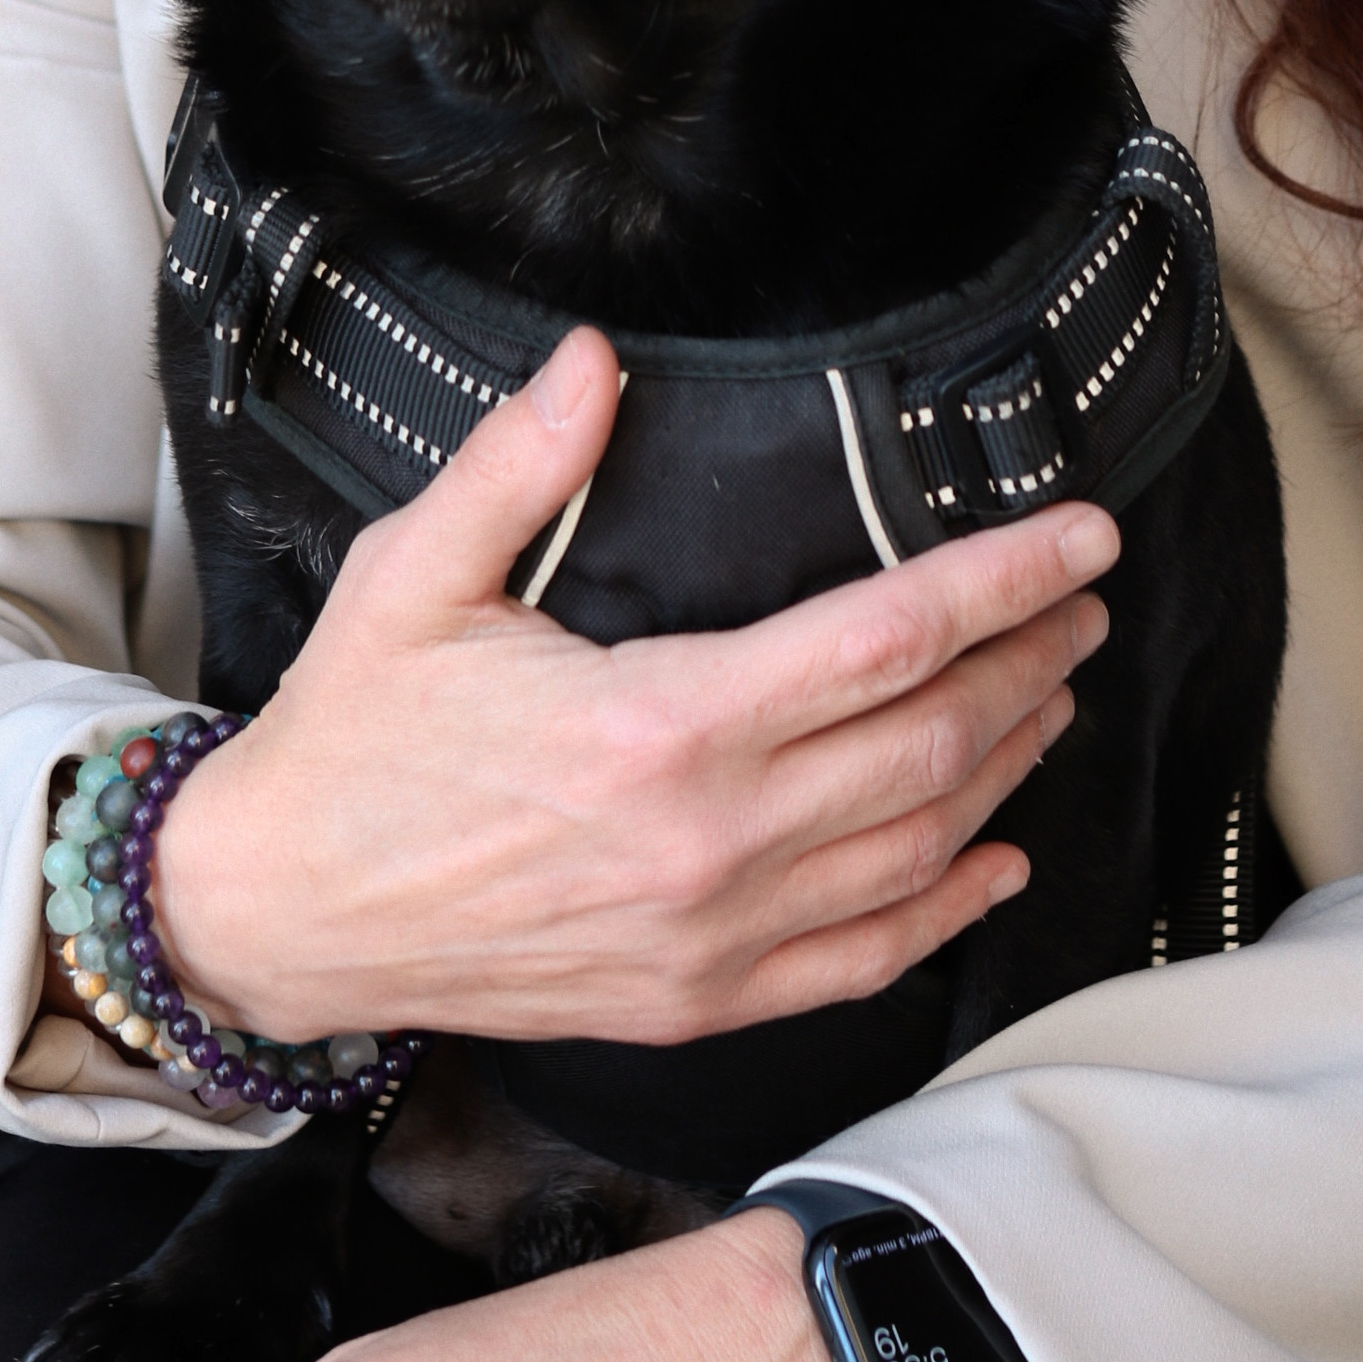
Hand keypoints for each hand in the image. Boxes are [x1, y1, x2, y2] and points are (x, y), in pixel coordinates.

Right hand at [151, 326, 1116, 1045]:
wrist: (279, 913)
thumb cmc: (351, 740)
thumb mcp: (416, 575)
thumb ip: (520, 463)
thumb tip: (595, 361)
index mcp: (660, 725)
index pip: (888, 636)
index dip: (1003, 580)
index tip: (1079, 539)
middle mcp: (708, 841)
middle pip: (933, 738)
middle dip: (1032, 660)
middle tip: (1084, 603)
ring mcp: (710, 937)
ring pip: (918, 845)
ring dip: (1008, 762)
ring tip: (1056, 692)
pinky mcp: (694, 1001)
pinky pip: (861, 959)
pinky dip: (949, 910)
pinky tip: (998, 860)